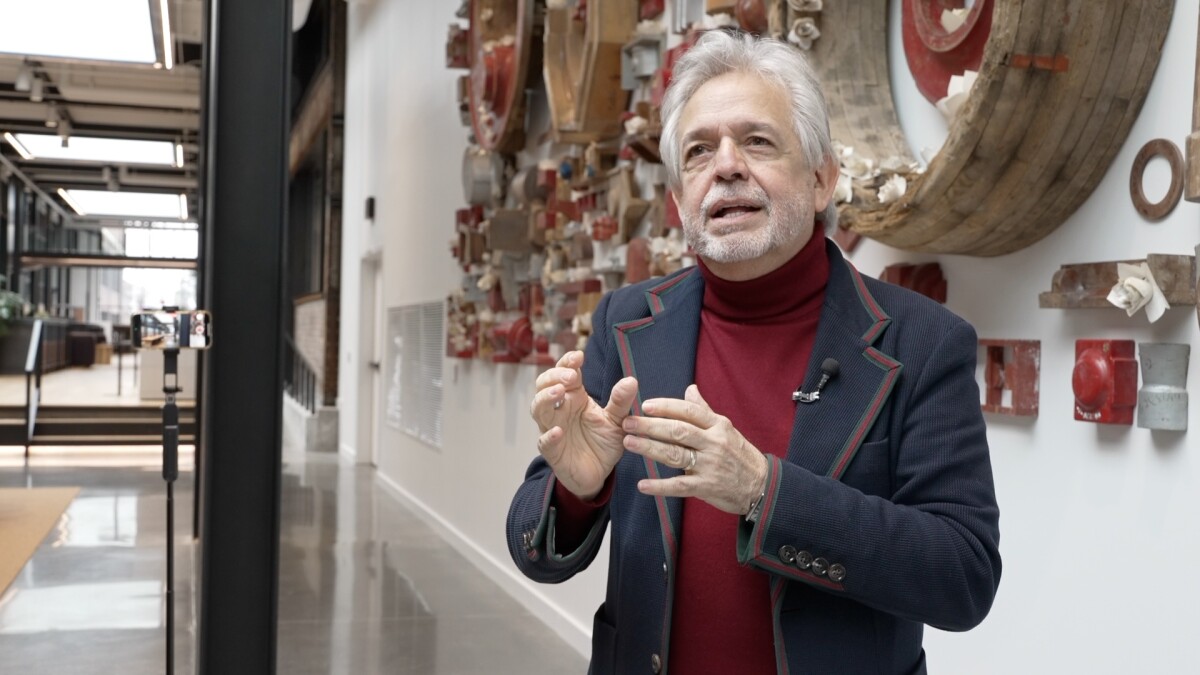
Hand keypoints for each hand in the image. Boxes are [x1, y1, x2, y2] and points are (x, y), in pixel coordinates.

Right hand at [530, 350, 638, 500]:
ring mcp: (552, 428)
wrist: (599, 473)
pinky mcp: (552, 451)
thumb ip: (621, 402)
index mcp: (574, 397)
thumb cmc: (603, 442)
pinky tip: (557, 432)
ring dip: (545, 399)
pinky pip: (544, 442)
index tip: (579, 357)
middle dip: (554, 377)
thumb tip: (631, 380)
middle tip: (571, 376)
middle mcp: (560, 410)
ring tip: (559, 393)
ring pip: (538, 409)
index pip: (564, 373)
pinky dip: (549, 436)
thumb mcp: (617, 420)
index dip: (567, 362)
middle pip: (544, 385)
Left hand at [621, 384, 767, 514]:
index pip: (689, 411)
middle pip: (678, 431)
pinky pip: (680, 486)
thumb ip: (704, 410)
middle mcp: (713, 443)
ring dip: (650, 448)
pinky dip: (660, 486)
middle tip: (628, 422)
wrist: (761, 486)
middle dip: (651, 426)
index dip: (666, 407)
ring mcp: (710, 465)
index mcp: (718, 425)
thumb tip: (690, 389)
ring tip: (629, 443)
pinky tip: (643, 485)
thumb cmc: (739, 454)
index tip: (645, 405)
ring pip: (676, 454)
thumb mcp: (726, 428)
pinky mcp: (707, 487)